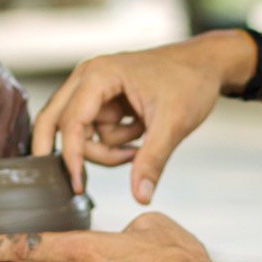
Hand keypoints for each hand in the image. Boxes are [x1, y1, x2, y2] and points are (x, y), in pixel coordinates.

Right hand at [33, 34, 250, 201]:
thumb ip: (152, 160)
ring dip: (107, 148)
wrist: (206, 65)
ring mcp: (95, 88)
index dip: (72, 155)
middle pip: (56, 120)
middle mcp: (89, 77)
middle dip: (66, 151)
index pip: (71, 121)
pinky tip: (140, 132)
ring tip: (141, 142)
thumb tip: (140, 196)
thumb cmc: (190, 80)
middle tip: (70, 182)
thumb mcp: (173, 123)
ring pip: (81, 133)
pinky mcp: (104, 100)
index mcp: (100, 74)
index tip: (77, 185)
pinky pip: (97, 132)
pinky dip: (115, 142)